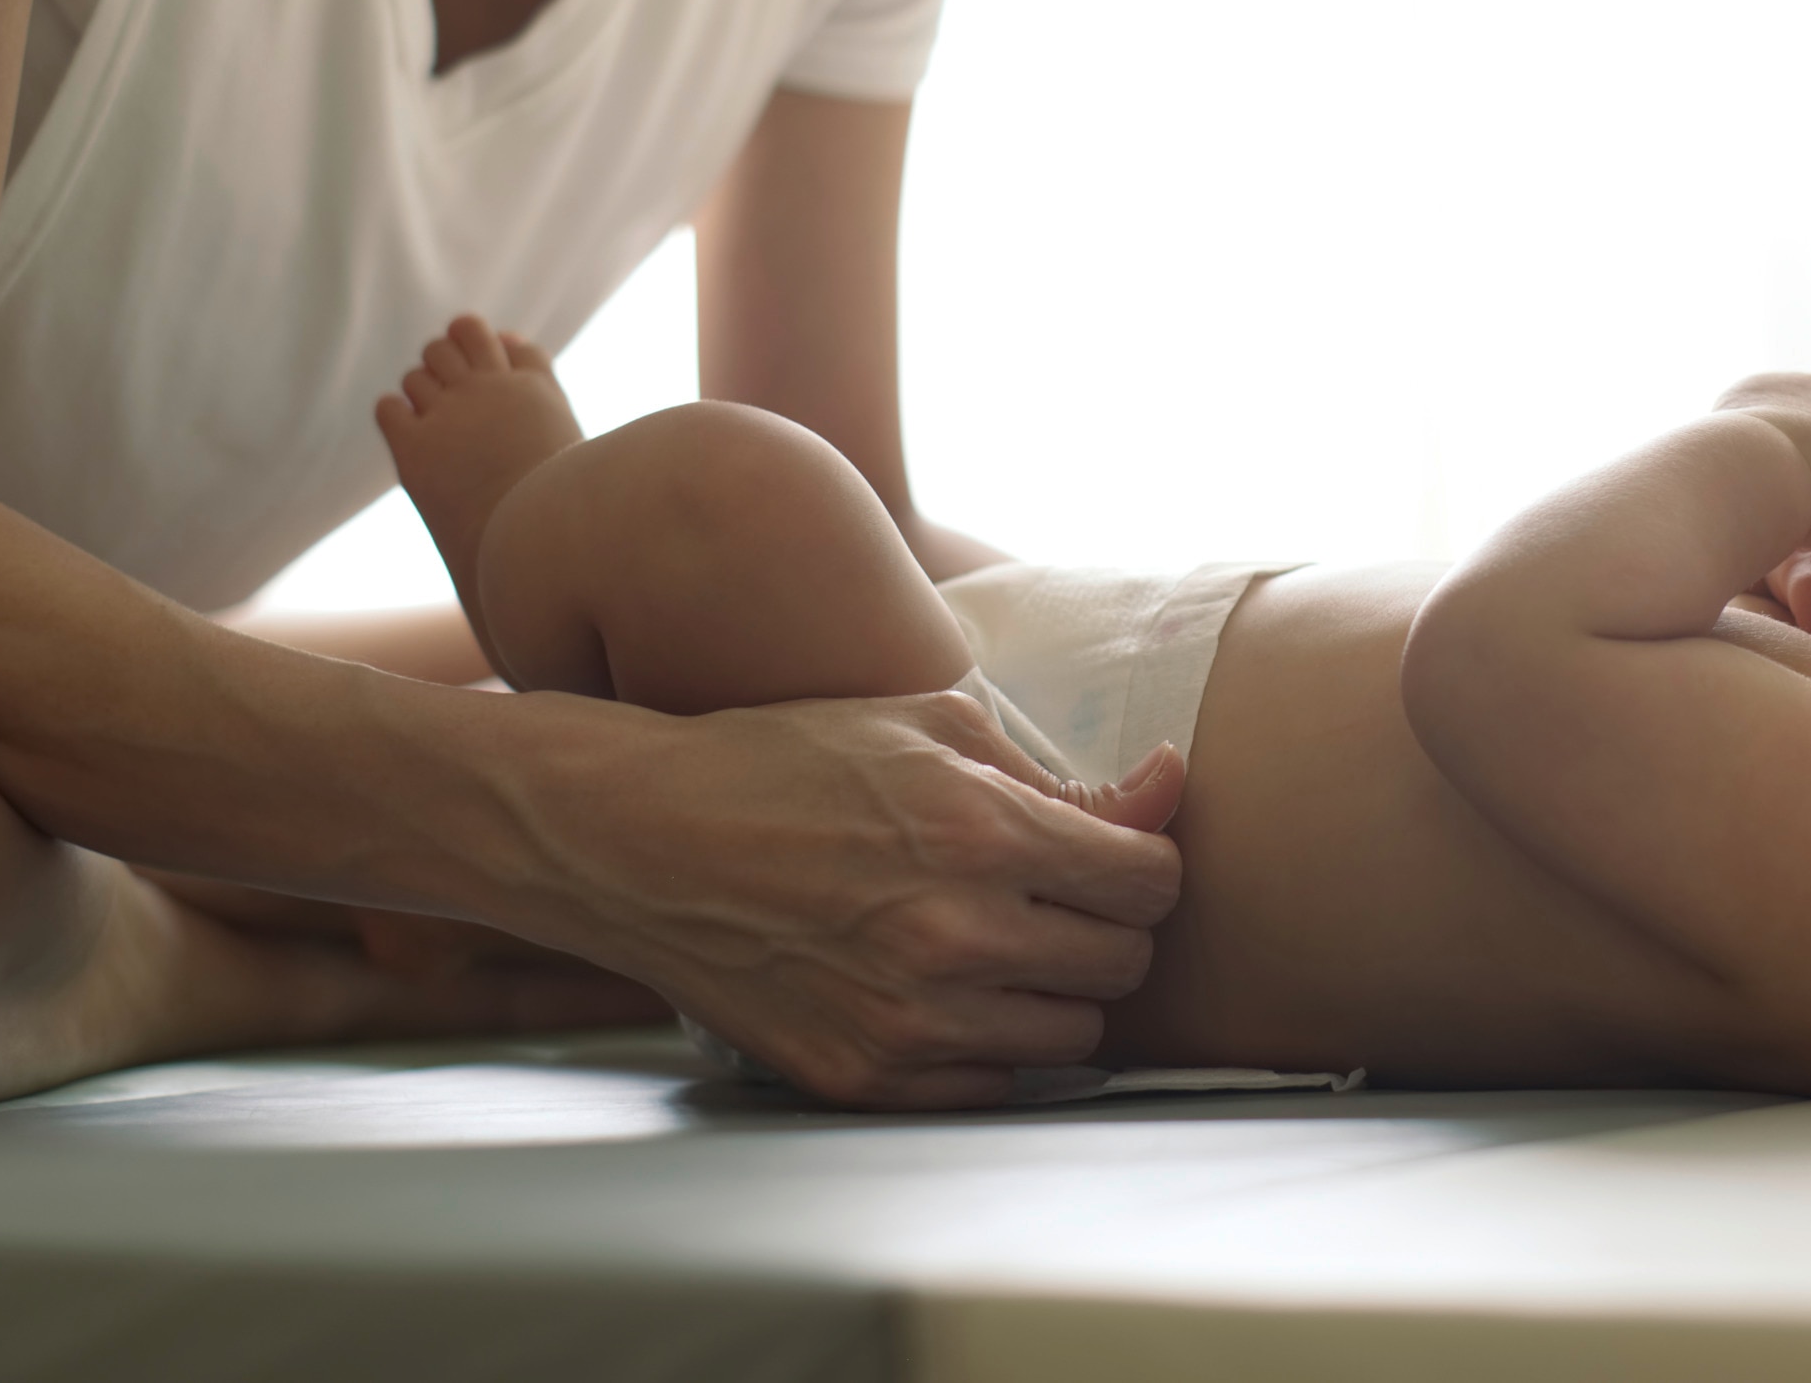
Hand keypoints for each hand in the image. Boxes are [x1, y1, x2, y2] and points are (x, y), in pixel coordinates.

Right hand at [503, 689, 1183, 1110]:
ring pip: (1072, 1036)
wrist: (639, 840)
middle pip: (1123, 964)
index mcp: (979, 831)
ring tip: (996, 941)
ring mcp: (906, 1018)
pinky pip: (996, 1087)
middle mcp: (953, 935)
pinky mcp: (862, 1075)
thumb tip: (1170, 784)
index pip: (1150, 882)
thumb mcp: (928, 724)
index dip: (1142, 864)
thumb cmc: (786, 761)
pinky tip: (948, 991)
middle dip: (1102, 924)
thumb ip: (1061, 771)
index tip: (1109, 855)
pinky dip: (992, 1046)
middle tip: (1049, 894)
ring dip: (1053, 990)